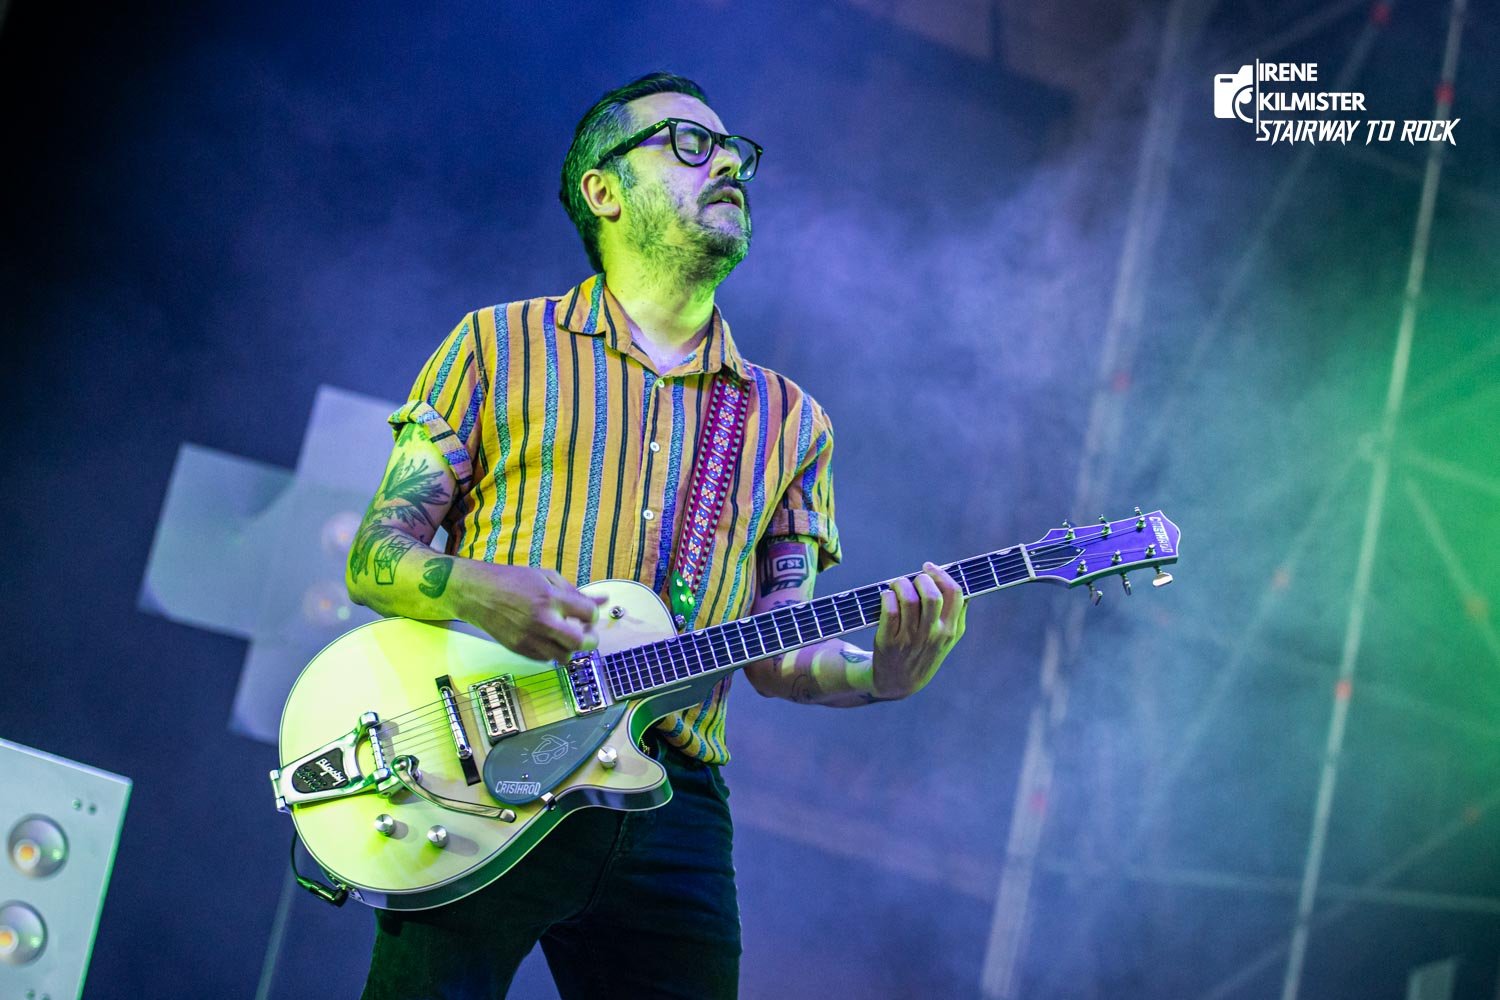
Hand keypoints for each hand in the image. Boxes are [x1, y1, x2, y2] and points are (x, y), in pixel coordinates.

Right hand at [456, 563, 606, 661]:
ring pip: (564, 656)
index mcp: (551, 598)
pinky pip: (546, 660)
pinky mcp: (520, 649)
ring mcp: (530, 638)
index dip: (593, 615)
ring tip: (566, 635)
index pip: (589, 614)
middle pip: (580, 643)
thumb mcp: (547, 577)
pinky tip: (549, 638)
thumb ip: (576, 591)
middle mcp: (542, 620)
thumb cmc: (513, 581)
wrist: (478, 593)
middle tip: (587, 633)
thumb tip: (603, 599)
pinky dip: (552, 651)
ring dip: (571, 647)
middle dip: (590, 640)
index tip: (587, 614)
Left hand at [871, 561, 966, 698]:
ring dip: (900, 584)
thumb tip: (959, 581)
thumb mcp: (947, 638)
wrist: (898, 682)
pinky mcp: (888, 641)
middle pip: (931, 595)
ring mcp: (910, 639)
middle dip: (920, 579)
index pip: (955, 593)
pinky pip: (889, 610)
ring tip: (897, 585)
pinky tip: (887, 597)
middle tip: (913, 579)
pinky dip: (887, 596)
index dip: (941, 574)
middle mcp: (933, 635)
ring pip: (908, 599)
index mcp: (950, 630)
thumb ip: (956, 613)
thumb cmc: (924, 652)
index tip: (929, 567)